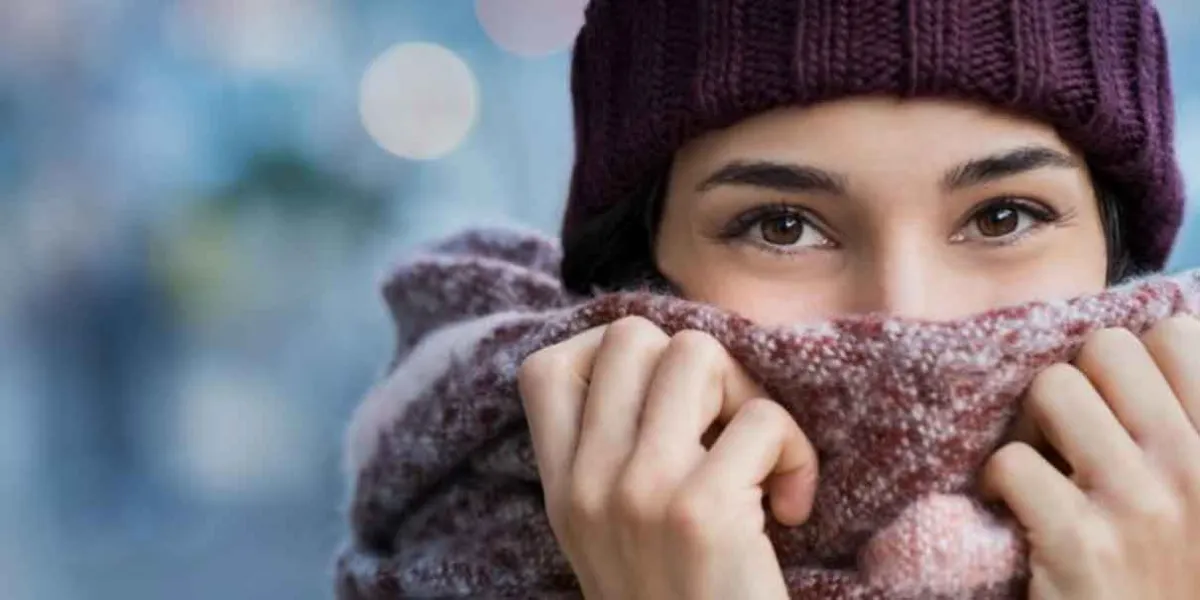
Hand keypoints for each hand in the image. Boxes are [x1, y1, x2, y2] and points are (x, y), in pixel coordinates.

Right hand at [517, 316, 818, 599]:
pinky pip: (762, 419)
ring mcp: (639, 491)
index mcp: (562, 489)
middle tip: (724, 428)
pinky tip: (793, 509)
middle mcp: (587, 483)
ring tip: (760, 458)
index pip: (546, 368)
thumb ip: (610, 461)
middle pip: (633, 337)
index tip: (663, 402)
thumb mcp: (609, 537)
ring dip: (748, 396)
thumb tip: (664, 364)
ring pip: (697, 354)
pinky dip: (796, 456)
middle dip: (698, 366)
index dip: (611, 356)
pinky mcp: (701, 509)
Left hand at [982, 317, 1199, 598]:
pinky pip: (1012, 460)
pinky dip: (998, 482)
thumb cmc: (1178, 575)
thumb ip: (1187, 430)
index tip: (1118, 403)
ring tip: (1042, 466)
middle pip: (1106, 348)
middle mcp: (1197, 465)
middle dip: (1077, 382)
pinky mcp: (1080, 542)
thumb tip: (1144, 347)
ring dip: (1033, 425)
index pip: (1176, 334)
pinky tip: (1014, 509)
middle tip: (1068, 432)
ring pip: (1053, 387)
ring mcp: (1139, 502)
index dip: (1133, 360)